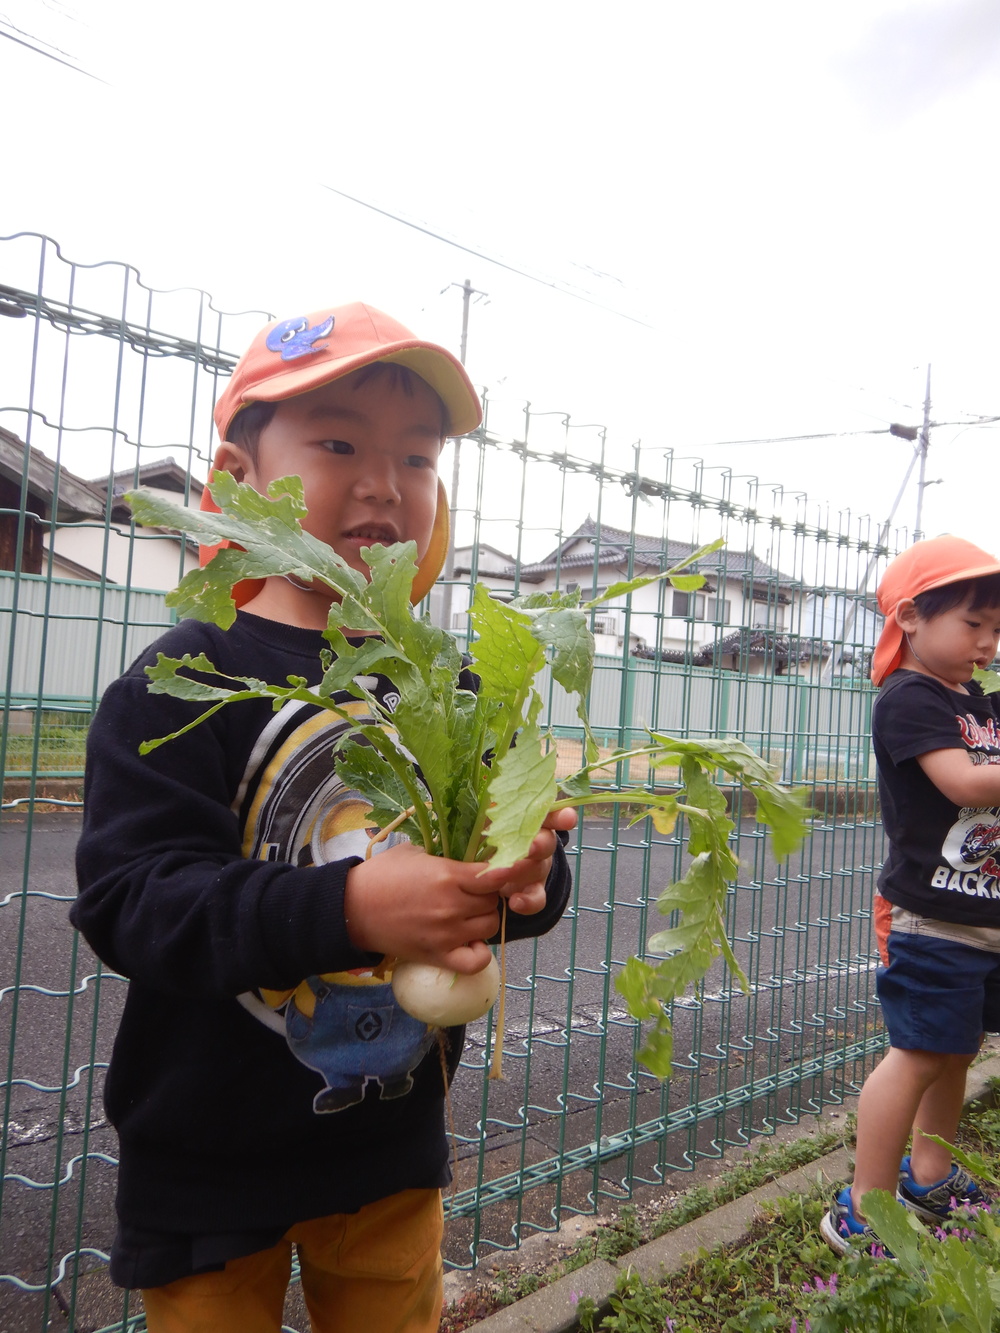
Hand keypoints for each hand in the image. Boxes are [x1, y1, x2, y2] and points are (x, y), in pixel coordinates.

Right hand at [344, 842, 503, 973]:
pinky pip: (476, 961)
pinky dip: (479, 953)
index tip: (496, 873)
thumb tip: (470, 855)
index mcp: (448, 875)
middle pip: (494, 902)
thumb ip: (446, 855)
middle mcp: (452, 905)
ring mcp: (447, 934)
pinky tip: (469, 942)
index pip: (496, 876)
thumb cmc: (382, 875)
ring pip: (490, 927)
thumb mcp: (415, 852)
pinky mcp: (438, 956)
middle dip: (488, 896)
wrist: (353, 907)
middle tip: (473, 894)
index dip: (501, 874)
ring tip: (468, 915)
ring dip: (483, 920)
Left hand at [484, 806, 577, 917]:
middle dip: (540, 844)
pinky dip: (527, 902)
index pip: (551, 813)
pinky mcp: (532, 891)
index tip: (567, 818)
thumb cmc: (489, 832)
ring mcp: (538, 868)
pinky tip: (515, 903)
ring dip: (525, 870)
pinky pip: (537, 898)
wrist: (489, 864)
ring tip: (506, 872)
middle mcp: (540, 842)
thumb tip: (485, 791)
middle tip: (530, 847)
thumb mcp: (490, 816)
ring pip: (539, 869)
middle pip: (547, 842)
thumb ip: (493, 806)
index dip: (561, 816)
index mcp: (531, 819)